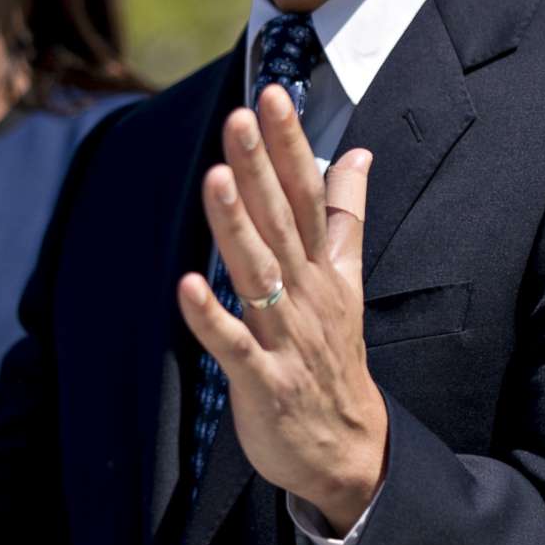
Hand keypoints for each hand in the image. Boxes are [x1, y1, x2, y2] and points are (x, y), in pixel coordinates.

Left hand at [177, 85, 385, 530]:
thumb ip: (346, 215)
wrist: (350, 449)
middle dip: (261, 169)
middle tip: (241, 116)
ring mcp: (286, 338)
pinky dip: (212, 318)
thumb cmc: (336, 358)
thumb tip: (358, 154)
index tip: (272, 96)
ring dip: (236, 228)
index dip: (290, 146)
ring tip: (217, 178)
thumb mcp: (348, 279)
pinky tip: (186, 286)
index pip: (308, 194)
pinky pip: (234, 347)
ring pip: (259, 274)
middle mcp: (308, 294)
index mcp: (325, 267)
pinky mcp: (264, 382)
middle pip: (282, 222)